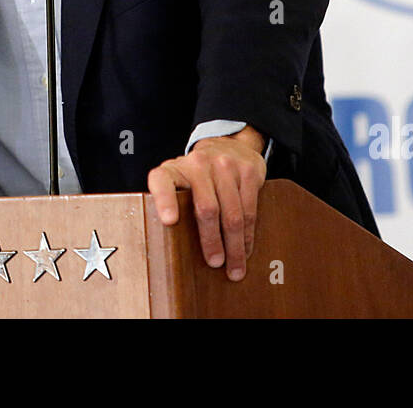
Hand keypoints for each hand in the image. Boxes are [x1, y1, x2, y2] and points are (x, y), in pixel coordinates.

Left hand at [147, 125, 266, 280]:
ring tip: (234, 266)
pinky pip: (249, 209)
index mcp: (174, 169)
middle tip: (214, 262)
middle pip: (206, 208)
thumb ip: (175, 205)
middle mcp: (198, 163)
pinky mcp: (248, 171)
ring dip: (234, 246)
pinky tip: (246, 248)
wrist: (228, 146)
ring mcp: (225, 165)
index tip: (169, 221)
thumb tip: (174, 248)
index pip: (162, 182)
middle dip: (211, 241)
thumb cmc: (198, 176)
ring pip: (232, 214)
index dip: (164, 200)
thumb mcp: (180, 182)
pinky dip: (248, 235)